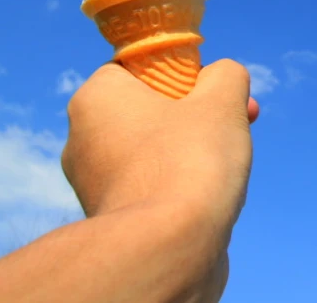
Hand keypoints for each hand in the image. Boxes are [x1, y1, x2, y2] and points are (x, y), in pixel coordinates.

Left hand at [62, 58, 257, 299]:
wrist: (168, 249)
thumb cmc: (190, 160)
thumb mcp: (222, 99)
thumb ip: (226, 74)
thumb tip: (224, 77)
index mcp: (96, 97)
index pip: (138, 68)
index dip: (184, 74)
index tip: (215, 92)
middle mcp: (82, 138)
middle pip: (150, 109)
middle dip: (198, 115)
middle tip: (235, 125)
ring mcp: (93, 183)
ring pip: (154, 149)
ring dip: (192, 151)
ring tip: (224, 167)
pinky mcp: (111, 219)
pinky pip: (152, 186)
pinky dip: (180, 186)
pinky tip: (205, 199)